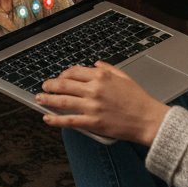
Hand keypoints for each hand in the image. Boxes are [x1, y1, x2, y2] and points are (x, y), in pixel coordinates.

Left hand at [36, 62, 168, 144]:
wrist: (148, 119)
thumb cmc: (139, 99)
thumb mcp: (124, 77)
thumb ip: (108, 68)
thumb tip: (96, 64)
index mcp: (101, 76)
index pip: (74, 72)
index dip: (63, 74)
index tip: (59, 78)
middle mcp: (94, 89)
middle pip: (64, 84)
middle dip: (50, 85)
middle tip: (44, 87)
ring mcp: (92, 106)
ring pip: (62, 101)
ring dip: (47, 99)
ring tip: (39, 99)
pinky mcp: (92, 122)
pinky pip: (69, 120)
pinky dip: (55, 119)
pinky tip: (47, 118)